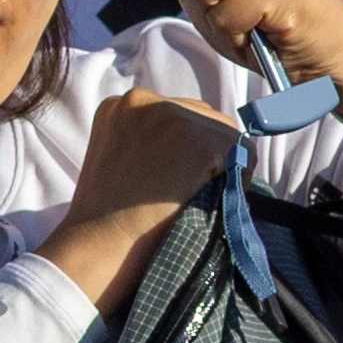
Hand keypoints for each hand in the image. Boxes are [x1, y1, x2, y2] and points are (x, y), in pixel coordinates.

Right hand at [42, 89, 243, 313]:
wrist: (100, 242)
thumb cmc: (105, 219)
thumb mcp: (117, 160)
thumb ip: (150, 144)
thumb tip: (198, 151)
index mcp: (121, 105)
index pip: (176, 114)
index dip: (185, 149)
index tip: (177, 177)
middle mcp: (145, 100)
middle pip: (202, 117)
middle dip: (204, 152)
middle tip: (190, 189)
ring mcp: (173, 116)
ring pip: (224, 134)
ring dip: (221, 165)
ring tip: (196, 196)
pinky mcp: (200, 140)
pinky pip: (242, 154)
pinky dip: (237, 179)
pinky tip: (210, 200)